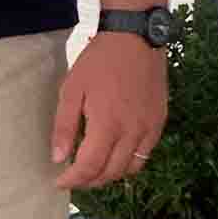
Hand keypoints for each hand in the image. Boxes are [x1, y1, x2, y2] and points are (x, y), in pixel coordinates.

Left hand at [51, 32, 166, 189]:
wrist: (135, 37)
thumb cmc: (99, 60)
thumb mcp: (72, 88)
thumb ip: (64, 126)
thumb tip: (58, 158)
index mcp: (107, 125)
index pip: (89, 167)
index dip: (73, 180)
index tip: (59, 182)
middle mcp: (132, 132)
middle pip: (110, 173)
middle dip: (89, 181)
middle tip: (73, 177)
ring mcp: (149, 129)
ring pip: (129, 169)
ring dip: (109, 175)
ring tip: (92, 170)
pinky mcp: (159, 122)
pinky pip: (145, 155)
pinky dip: (128, 163)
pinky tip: (115, 155)